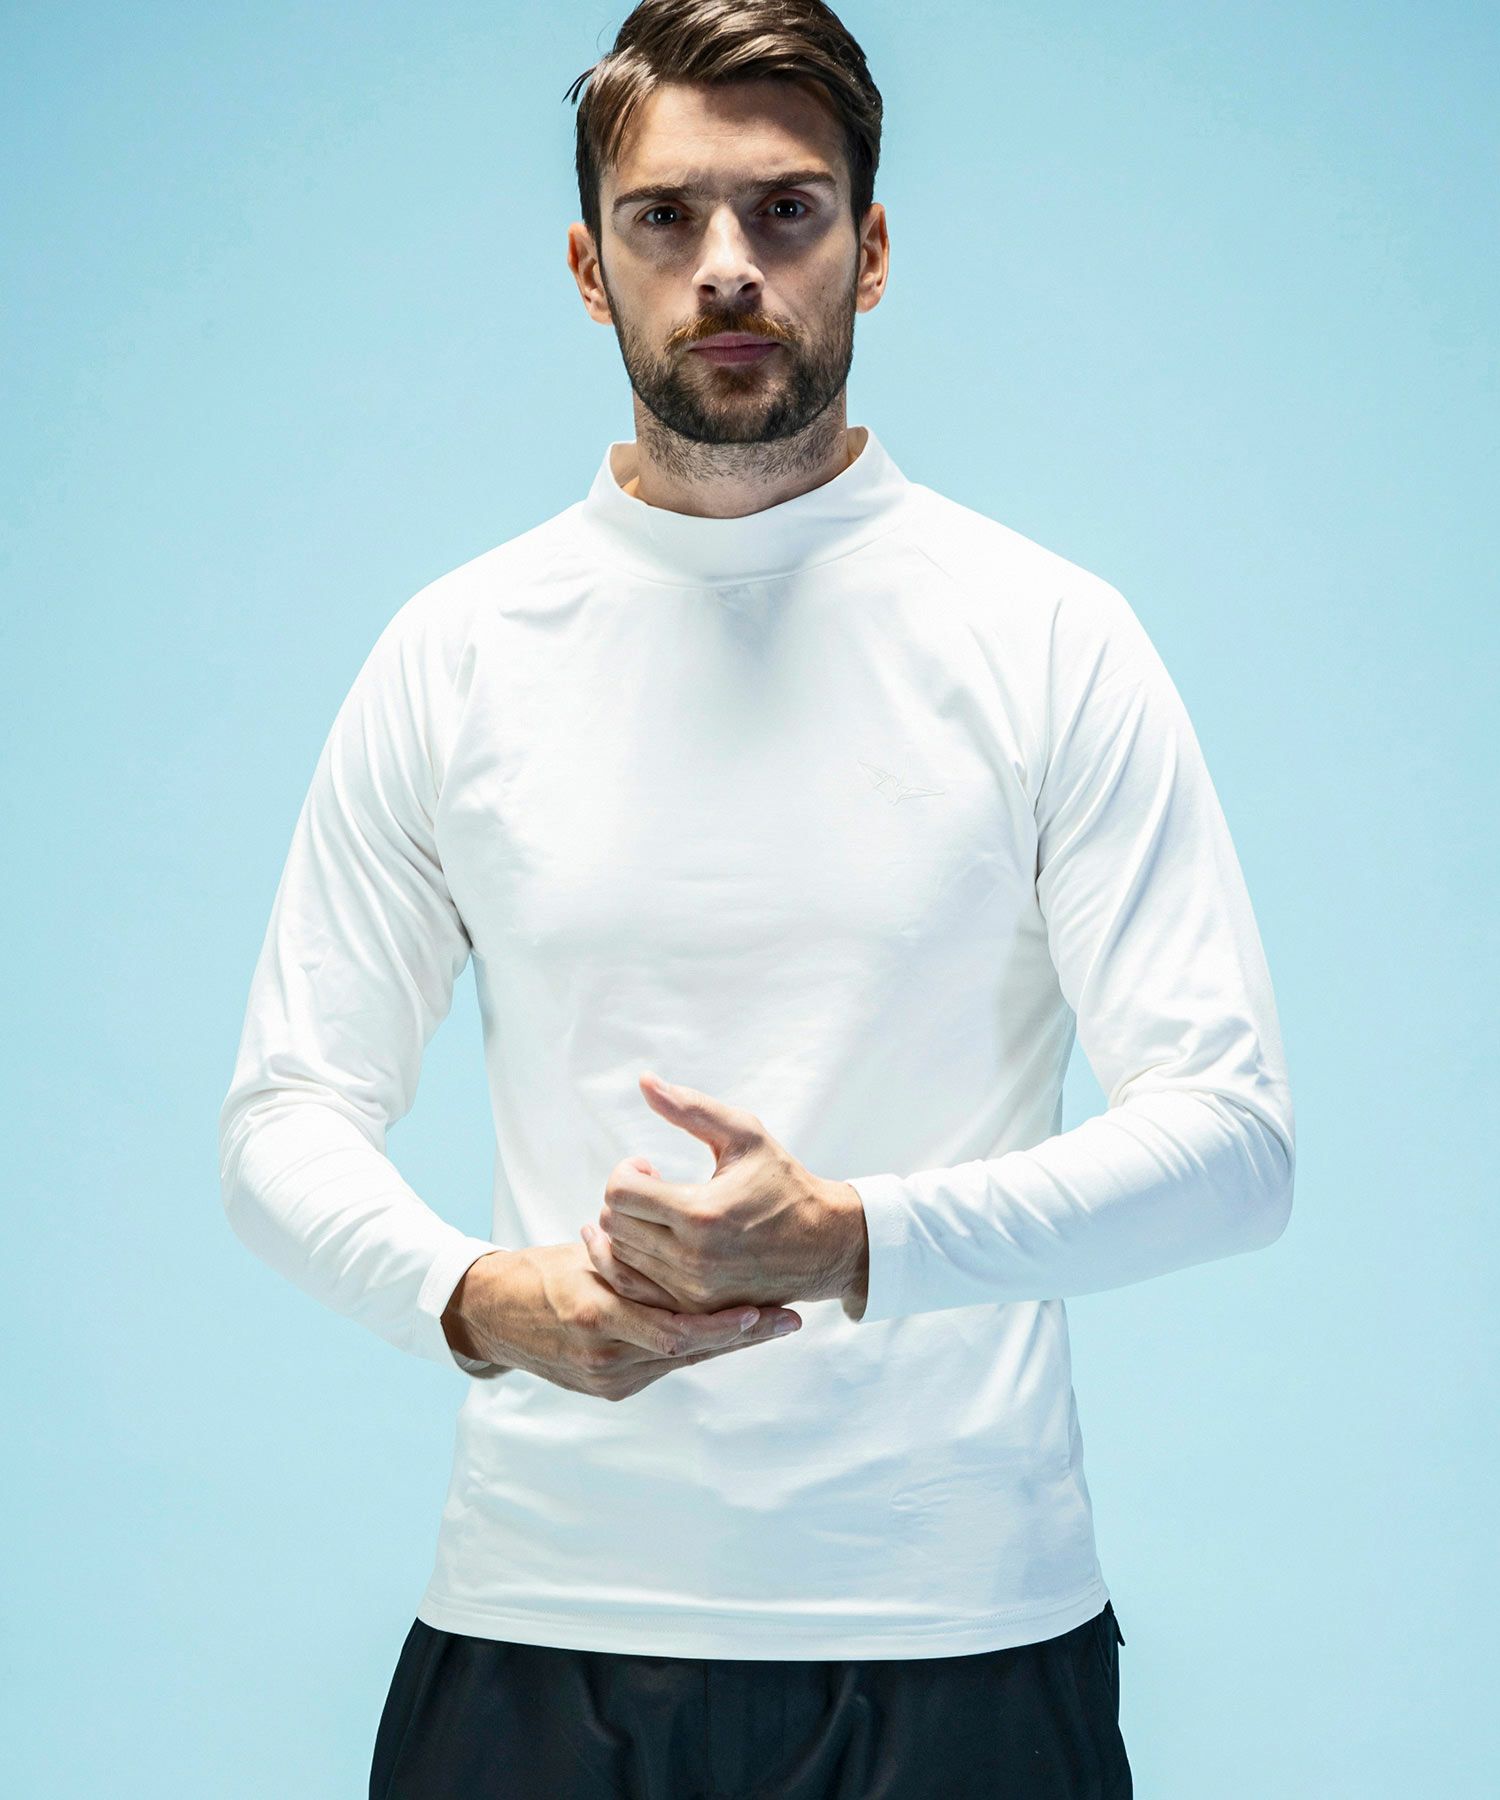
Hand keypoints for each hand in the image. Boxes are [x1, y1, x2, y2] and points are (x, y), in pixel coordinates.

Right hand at [445, 1239, 803, 1401]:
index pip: (680, 1328)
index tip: (770, 1308)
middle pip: (689, 1348)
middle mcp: (604, 1353)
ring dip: (725, 1341)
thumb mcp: (588, 1254)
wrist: (493, 1315)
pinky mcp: (606, 1389)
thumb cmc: (545, 1271)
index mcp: (596, 1312)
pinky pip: (661, 1367)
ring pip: (681, 1359)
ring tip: (769, 1324)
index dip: (731, 1323)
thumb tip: (683, 1235)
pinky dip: (694, 1349)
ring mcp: (606, 1376)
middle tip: (788, 1320)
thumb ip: (633, 1259)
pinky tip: (726, 1332)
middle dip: (742, 1336)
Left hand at [582, 1073, 869, 1317]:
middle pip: (613, 1226)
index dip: (625, 1172)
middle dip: (623, 1199)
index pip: (620, 1194)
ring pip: (620, 1259)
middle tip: (651, 1187)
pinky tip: (653, 1241)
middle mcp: (692, 1259)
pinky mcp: (695, 1311)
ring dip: (626, 1230)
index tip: (649, 1166)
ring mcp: (692, 1291)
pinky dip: (634, 1263)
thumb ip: (691, 1108)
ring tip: (655, 1213)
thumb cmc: (784, 1183)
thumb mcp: (744, 1135)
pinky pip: (636, 1290)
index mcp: (701, 1214)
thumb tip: (644, 1080)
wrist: (825, 1245)